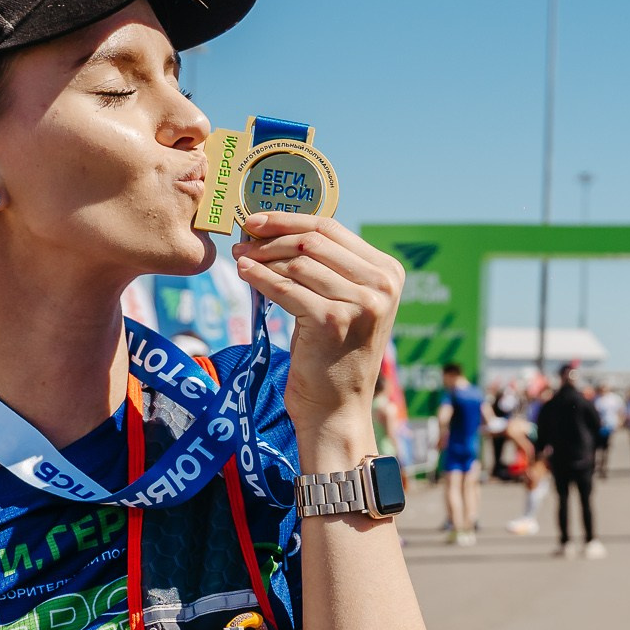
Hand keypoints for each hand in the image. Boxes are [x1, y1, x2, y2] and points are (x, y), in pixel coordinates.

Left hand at [232, 212, 403, 464]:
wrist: (337, 410)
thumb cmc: (334, 358)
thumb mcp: (347, 305)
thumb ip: (331, 269)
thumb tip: (283, 230)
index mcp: (388, 273)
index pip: (333, 229)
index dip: (290, 219)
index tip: (259, 219)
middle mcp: (380, 285)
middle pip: (314, 241)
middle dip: (273, 236)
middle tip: (244, 238)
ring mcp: (359, 303)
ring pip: (298, 263)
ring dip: (262, 257)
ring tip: (240, 257)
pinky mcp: (331, 321)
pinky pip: (286, 289)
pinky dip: (260, 278)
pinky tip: (243, 273)